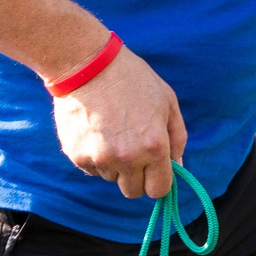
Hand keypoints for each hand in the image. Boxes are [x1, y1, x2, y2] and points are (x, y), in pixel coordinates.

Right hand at [52, 45, 187, 198]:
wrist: (86, 64)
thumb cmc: (132, 78)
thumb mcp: (167, 101)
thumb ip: (177, 137)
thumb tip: (178, 166)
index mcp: (154, 146)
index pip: (159, 190)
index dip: (158, 182)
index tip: (153, 171)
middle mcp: (128, 158)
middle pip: (133, 191)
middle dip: (136, 177)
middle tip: (131, 151)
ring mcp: (100, 158)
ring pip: (111, 179)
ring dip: (114, 165)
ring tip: (111, 132)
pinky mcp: (77, 155)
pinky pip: (91, 169)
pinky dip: (94, 157)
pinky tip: (95, 130)